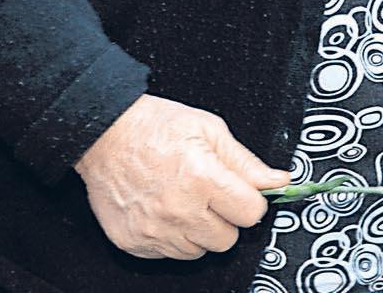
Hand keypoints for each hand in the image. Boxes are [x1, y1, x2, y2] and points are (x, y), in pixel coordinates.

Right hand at [74, 94, 288, 259]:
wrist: (105, 135)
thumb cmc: (154, 127)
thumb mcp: (210, 131)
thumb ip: (246, 162)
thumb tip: (277, 181)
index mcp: (202, 179)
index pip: (251, 214)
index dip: (251, 202)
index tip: (244, 195)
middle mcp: (178, 210)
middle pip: (227, 239)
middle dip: (226, 219)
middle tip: (212, 198)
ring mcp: (153, 230)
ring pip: (198, 251)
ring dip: (199, 231)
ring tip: (186, 202)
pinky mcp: (133, 242)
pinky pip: (167, 254)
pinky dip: (172, 237)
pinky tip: (165, 212)